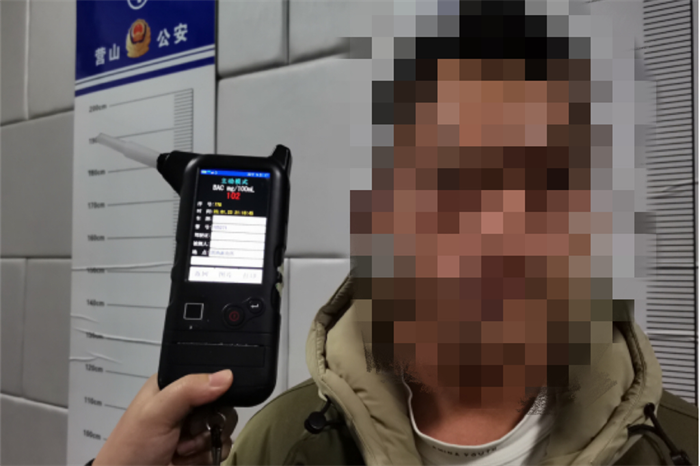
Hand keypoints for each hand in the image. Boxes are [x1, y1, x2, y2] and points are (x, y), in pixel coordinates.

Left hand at [94, 370, 237, 465]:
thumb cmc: (135, 445)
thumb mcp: (157, 412)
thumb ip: (188, 390)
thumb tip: (228, 375)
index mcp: (173, 384)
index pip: (209, 376)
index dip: (214, 389)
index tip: (205, 404)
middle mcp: (187, 404)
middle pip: (222, 403)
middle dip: (209, 422)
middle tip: (188, 432)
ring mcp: (194, 428)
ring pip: (224, 427)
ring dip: (204, 443)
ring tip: (181, 451)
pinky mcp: (200, 450)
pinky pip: (221, 448)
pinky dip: (205, 457)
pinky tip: (185, 461)